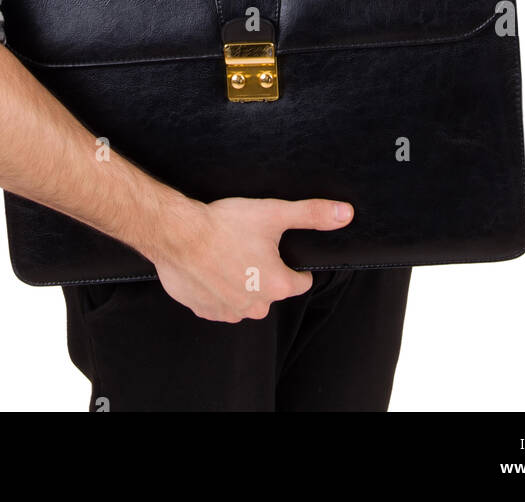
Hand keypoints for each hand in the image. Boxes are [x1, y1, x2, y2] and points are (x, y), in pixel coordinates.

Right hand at [151, 195, 353, 321]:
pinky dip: (218, 288)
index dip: (292, 263)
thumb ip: (312, 215)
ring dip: (241, 281)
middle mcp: (256, 307)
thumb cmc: (224, 225)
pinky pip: (220, 303)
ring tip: (227, 254)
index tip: (277, 249)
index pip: (301, 281)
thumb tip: (345, 214)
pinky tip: (210, 267)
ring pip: (246, 298)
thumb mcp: (274, 213)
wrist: (178, 234)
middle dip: (264, 272)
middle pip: (272, 290)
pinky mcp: (205, 312)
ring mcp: (229, 312)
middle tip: (248, 245)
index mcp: (277, 286)